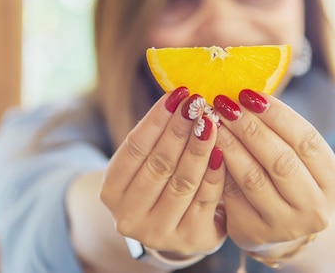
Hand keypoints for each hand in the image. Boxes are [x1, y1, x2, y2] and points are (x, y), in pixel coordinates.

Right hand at [99, 88, 226, 255]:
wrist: (174, 230)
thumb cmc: (159, 184)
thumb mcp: (145, 163)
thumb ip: (157, 136)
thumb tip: (181, 95)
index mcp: (111, 192)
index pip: (134, 148)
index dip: (156, 119)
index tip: (177, 94)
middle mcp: (129, 216)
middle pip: (159, 164)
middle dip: (180, 130)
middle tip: (198, 103)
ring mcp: (159, 232)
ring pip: (184, 181)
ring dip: (199, 147)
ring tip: (212, 120)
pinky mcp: (191, 239)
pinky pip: (206, 199)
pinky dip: (215, 172)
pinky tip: (223, 149)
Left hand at [212, 89, 334, 251]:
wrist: (281, 228)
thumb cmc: (288, 179)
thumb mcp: (298, 158)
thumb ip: (282, 131)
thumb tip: (247, 93)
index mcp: (334, 184)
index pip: (307, 140)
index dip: (277, 114)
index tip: (249, 93)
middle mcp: (315, 209)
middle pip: (281, 160)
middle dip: (250, 127)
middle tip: (226, 104)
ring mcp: (286, 226)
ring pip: (254, 178)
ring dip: (231, 145)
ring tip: (214, 121)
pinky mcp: (255, 233)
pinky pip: (232, 194)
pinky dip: (219, 167)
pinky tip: (208, 147)